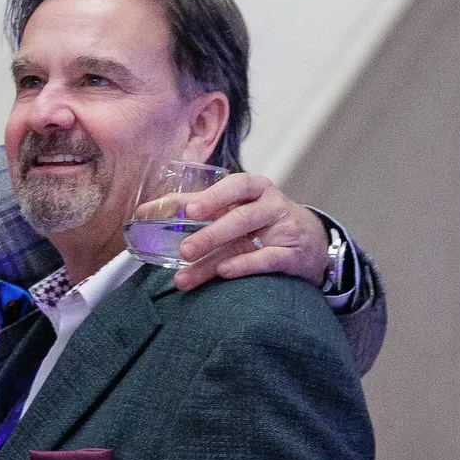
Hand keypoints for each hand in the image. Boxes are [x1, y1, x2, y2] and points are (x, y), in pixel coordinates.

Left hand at [171, 173, 329, 291]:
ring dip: (215, 257)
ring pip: (248, 241)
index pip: (233, 186)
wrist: (312, 242)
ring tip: (187, 273)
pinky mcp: (293, 255)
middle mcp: (271, 205)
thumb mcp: (237, 207)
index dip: (210, 197)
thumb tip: (146, 211)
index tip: (187, 210)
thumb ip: (198, 207)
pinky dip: (245, 266)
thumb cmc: (261, 220)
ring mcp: (284, 230)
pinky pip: (268, 259)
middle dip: (209, 234)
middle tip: (183, 250)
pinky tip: (224, 273)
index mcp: (254, 188)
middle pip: (239, 217)